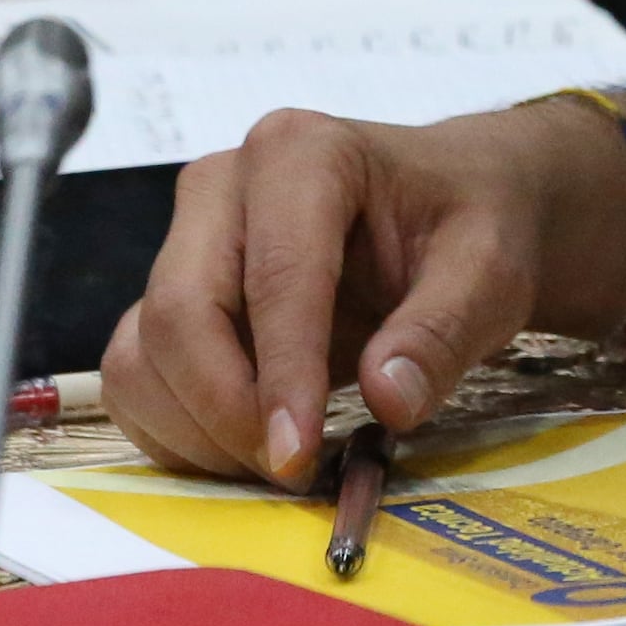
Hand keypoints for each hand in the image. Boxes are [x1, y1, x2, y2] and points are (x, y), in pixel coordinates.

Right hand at [106, 100, 601, 482]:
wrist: (452, 208)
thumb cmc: (469, 225)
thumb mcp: (490, 271)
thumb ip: (443, 331)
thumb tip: (390, 399)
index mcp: (303, 153)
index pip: (273, 274)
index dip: (280, 374)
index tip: (297, 455)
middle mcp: (223, 186)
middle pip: (181, 312)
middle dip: (228, 411)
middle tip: (294, 471)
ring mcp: (185, 239)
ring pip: (144, 353)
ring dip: (197, 430)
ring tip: (281, 461)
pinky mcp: (168, 295)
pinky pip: (135, 376)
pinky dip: (176, 430)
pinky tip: (246, 449)